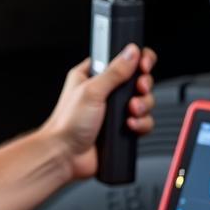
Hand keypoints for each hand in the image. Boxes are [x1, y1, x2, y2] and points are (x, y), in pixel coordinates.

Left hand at [40, 44, 156, 181]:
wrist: (65, 156)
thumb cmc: (67, 123)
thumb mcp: (92, 91)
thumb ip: (114, 71)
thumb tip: (131, 52)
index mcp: (93, 75)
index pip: (121, 59)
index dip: (137, 60)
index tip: (143, 65)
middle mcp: (105, 91)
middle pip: (137, 80)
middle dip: (143, 86)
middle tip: (139, 89)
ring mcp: (114, 111)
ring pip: (143, 101)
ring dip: (143, 106)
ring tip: (131, 112)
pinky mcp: (121, 129)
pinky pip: (143, 122)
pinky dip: (141, 124)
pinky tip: (130, 126)